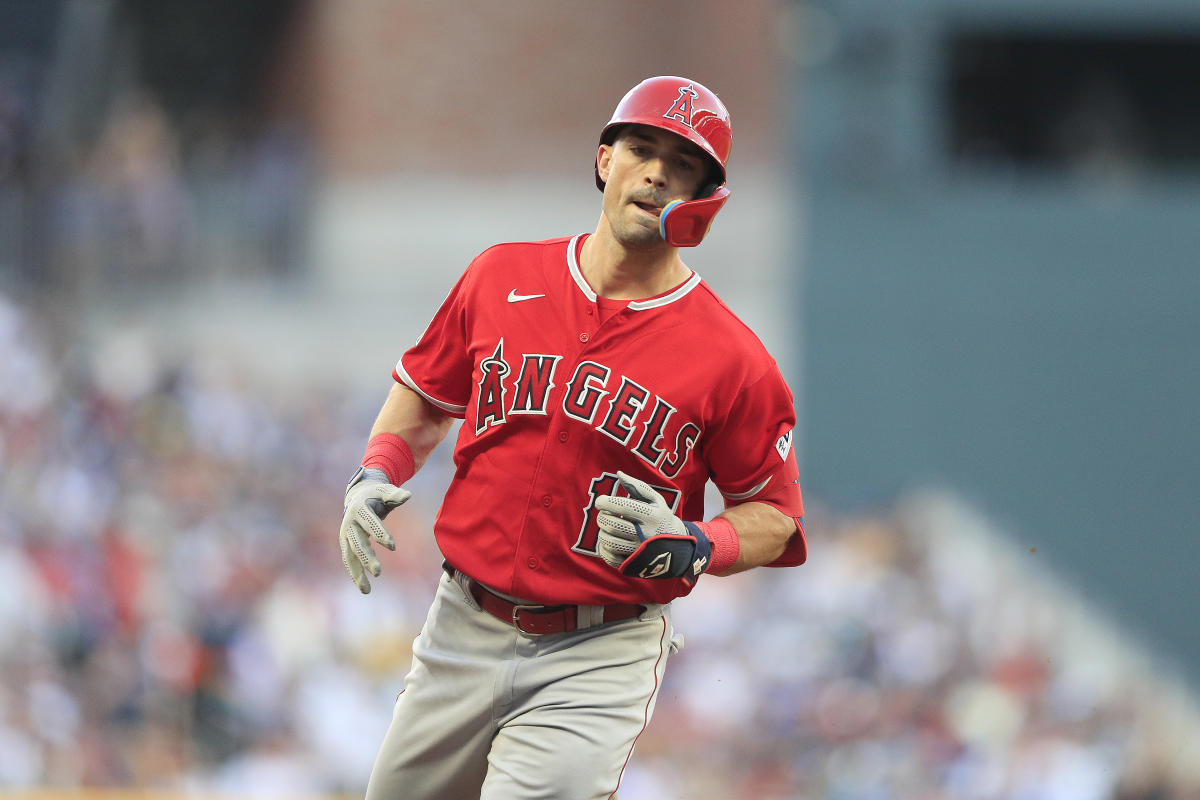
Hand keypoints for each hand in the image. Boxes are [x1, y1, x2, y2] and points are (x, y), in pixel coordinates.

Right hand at [340, 467, 410, 593]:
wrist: (357, 495)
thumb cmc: (376, 495)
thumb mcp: (385, 492)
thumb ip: (395, 495)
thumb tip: (408, 495)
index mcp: (359, 509)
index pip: (370, 523)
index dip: (380, 533)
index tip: (393, 546)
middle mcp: (349, 523)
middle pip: (357, 542)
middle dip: (367, 557)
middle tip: (378, 572)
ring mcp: (345, 534)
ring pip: (349, 556)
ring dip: (357, 573)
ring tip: (367, 591)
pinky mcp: (345, 543)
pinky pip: (349, 561)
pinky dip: (355, 574)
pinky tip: (364, 588)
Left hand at [594, 471, 711, 582]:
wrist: (679, 548)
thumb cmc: (662, 518)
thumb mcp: (656, 500)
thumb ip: (637, 486)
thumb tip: (619, 474)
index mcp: (652, 516)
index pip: (622, 506)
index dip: (606, 502)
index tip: (601, 501)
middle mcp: (646, 535)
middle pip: (612, 524)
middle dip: (602, 517)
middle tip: (604, 514)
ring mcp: (639, 552)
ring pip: (608, 542)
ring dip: (602, 532)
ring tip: (607, 527)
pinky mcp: (633, 564)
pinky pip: (610, 558)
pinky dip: (604, 549)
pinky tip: (609, 541)